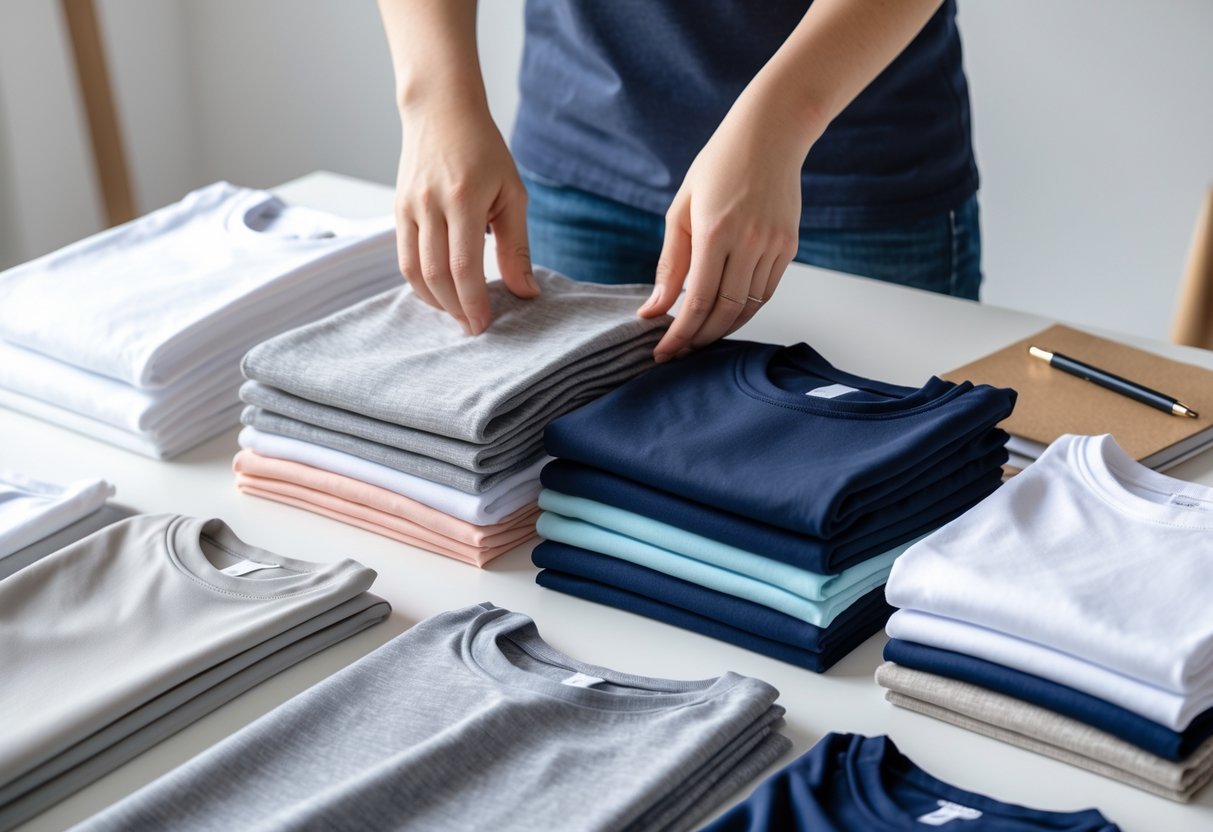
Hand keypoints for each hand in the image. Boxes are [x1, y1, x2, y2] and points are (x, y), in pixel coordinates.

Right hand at [394, 103, 537, 334]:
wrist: (440, 111)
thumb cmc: (483, 150)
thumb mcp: (512, 193)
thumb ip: (517, 247)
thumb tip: (526, 292)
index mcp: (464, 199)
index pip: (464, 266)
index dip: (473, 302)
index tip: (484, 325)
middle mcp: (430, 204)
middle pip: (436, 275)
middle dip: (455, 308)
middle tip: (474, 326)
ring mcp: (408, 207)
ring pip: (413, 271)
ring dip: (435, 301)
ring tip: (458, 312)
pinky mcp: (396, 210)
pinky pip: (403, 258)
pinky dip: (420, 282)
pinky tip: (440, 292)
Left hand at [637, 91, 804, 362]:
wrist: (771, 134)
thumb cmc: (718, 166)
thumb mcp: (682, 209)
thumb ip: (670, 263)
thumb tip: (654, 309)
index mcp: (715, 230)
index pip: (698, 300)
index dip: (680, 333)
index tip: (663, 352)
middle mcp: (749, 241)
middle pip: (726, 312)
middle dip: (699, 339)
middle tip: (678, 352)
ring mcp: (774, 245)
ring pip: (749, 307)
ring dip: (722, 328)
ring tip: (698, 337)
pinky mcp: (789, 247)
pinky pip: (765, 292)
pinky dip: (745, 309)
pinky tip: (725, 313)